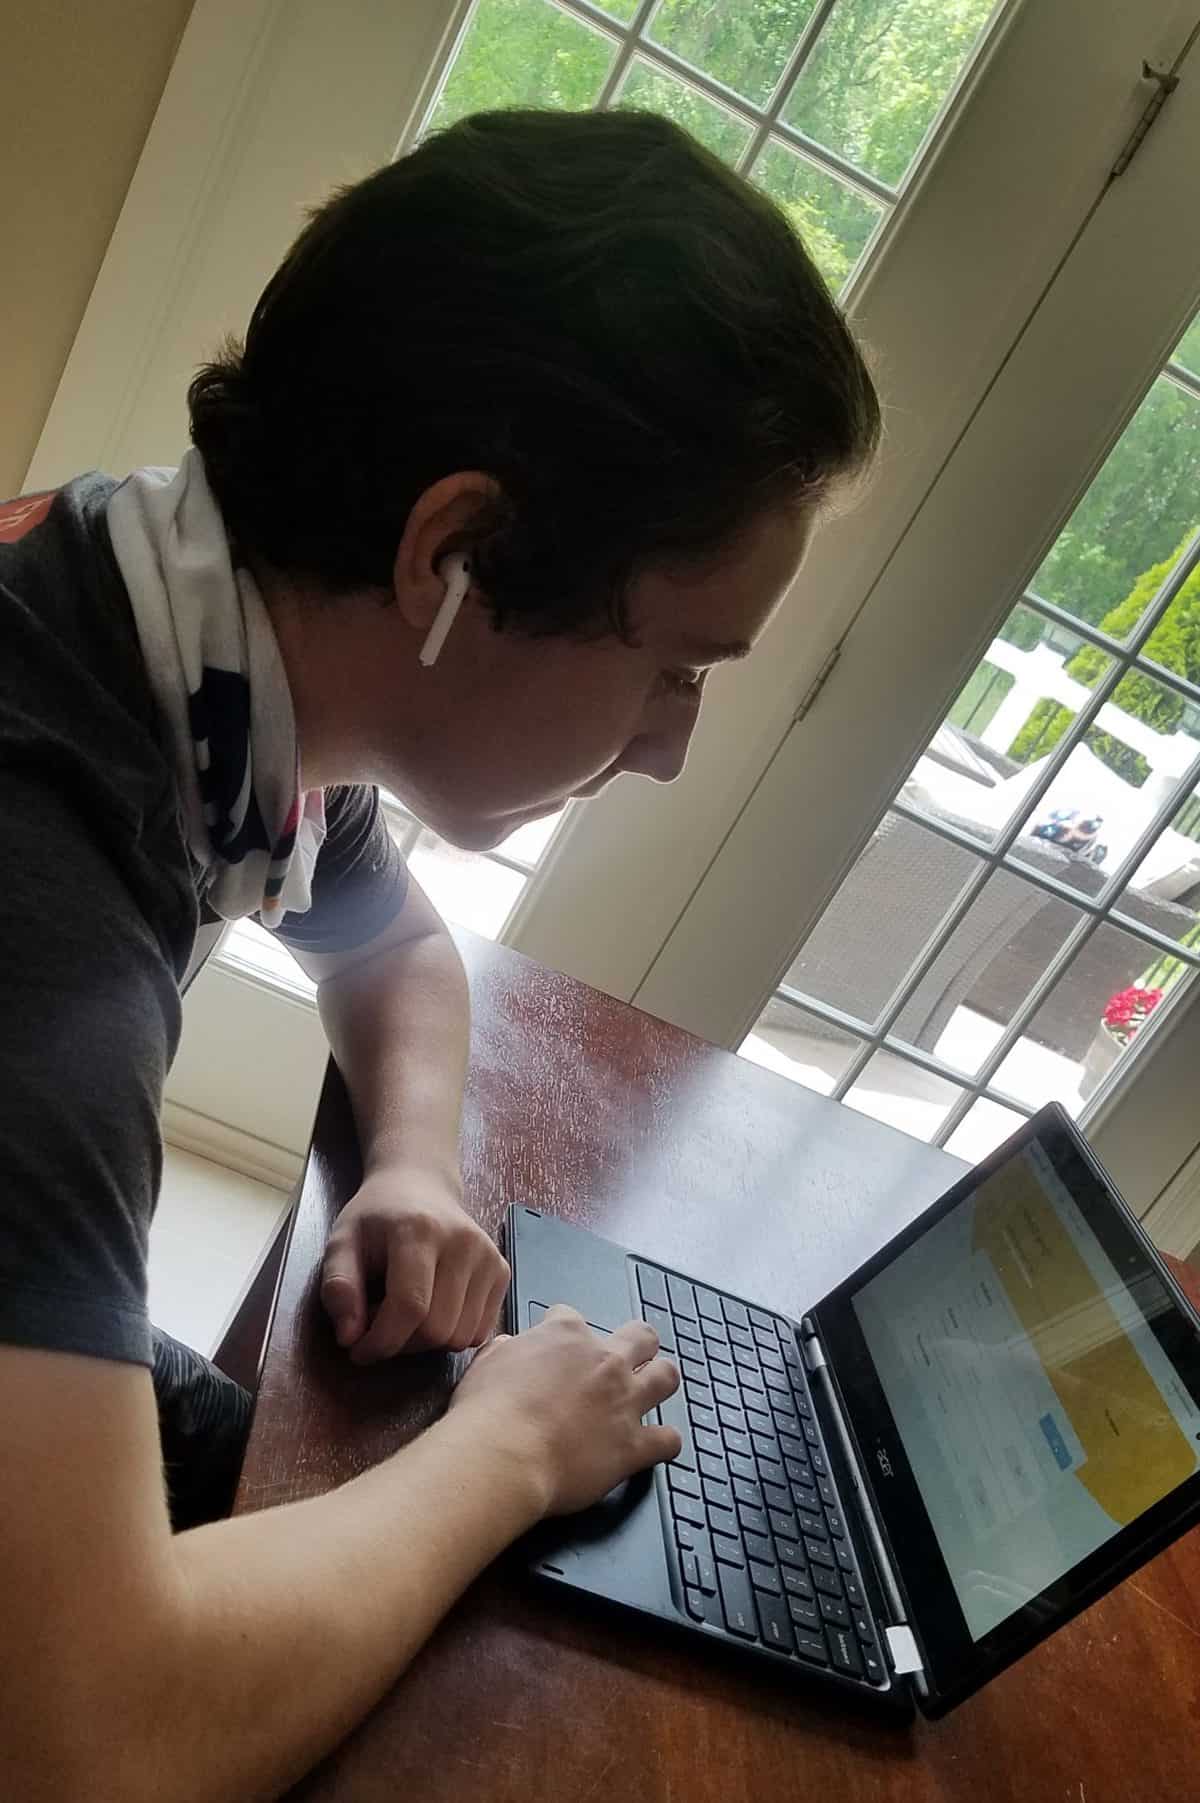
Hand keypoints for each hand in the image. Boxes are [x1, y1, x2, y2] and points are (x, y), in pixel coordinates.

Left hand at [320, 1166, 509, 1362]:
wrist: (420, 1185)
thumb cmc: (377, 1218)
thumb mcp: (342, 1242)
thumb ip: (339, 1287)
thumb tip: (349, 1337)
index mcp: (420, 1231)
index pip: (410, 1307)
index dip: (381, 1341)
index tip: (358, 1351)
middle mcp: (464, 1243)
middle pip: (437, 1329)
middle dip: (401, 1343)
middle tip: (379, 1324)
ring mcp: (489, 1257)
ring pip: (460, 1337)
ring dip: (425, 1342)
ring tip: (404, 1313)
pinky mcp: (502, 1271)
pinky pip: (478, 1332)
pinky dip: (450, 1334)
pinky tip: (432, 1309)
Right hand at [449, 1304, 681, 1515]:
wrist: (502, 1455)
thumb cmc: (487, 1412)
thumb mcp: (485, 1363)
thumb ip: (504, 1350)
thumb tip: (510, 1347)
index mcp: (565, 1336)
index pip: (571, 1317)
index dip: (563, 1331)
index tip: (558, 1346)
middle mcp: (603, 1362)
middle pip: (640, 1336)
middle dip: (638, 1343)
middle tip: (629, 1356)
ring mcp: (623, 1402)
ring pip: (667, 1377)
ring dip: (661, 1381)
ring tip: (654, 1389)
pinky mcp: (633, 1445)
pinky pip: (668, 1439)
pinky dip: (665, 1442)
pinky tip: (657, 1445)